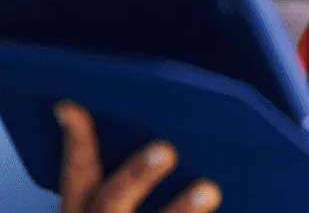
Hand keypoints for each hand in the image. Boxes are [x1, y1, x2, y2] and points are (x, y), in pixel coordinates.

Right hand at [56, 101, 221, 212]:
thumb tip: (177, 134)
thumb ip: (137, 177)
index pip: (77, 173)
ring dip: (181, 211)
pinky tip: (234, 203)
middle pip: (111, 203)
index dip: (76, 141)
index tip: (72, 107)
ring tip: (209, 189)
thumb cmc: (130, 212)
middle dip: (136, 175)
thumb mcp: (120, 202)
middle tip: (165, 149)